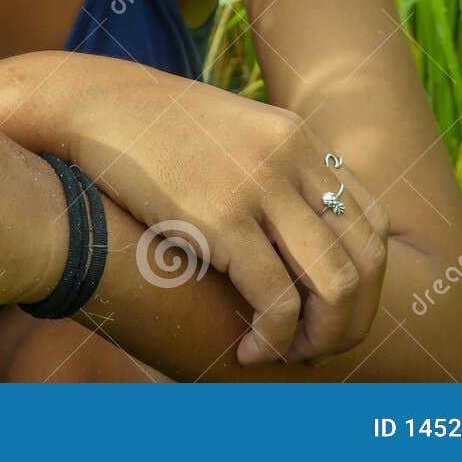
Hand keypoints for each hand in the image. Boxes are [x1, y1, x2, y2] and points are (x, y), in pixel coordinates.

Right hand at [0, 53, 388, 365]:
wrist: (90, 106)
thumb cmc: (146, 132)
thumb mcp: (225, 136)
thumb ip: (265, 169)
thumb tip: (283, 230)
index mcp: (296, 137)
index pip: (371, 221)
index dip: (365, 281)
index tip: (330, 312)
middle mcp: (291, 156)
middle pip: (366, 258)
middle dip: (352, 319)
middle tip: (317, 347)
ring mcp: (260, 185)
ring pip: (335, 284)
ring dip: (321, 336)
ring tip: (288, 355)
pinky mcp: (221, 217)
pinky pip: (277, 298)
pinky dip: (273, 337)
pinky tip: (249, 349)